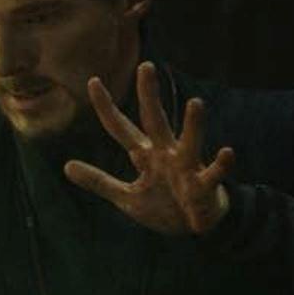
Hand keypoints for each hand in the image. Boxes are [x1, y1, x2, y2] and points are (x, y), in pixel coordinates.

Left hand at [63, 61, 236, 234]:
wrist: (195, 228)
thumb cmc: (163, 206)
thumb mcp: (125, 196)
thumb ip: (98, 180)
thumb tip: (66, 166)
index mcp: (145, 155)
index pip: (120, 128)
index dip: (106, 108)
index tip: (93, 82)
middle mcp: (166, 154)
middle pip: (155, 121)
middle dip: (149, 96)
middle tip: (146, 66)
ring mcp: (186, 167)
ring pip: (190, 142)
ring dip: (193, 125)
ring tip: (196, 104)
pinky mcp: (204, 186)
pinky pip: (213, 174)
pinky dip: (221, 165)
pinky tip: (227, 152)